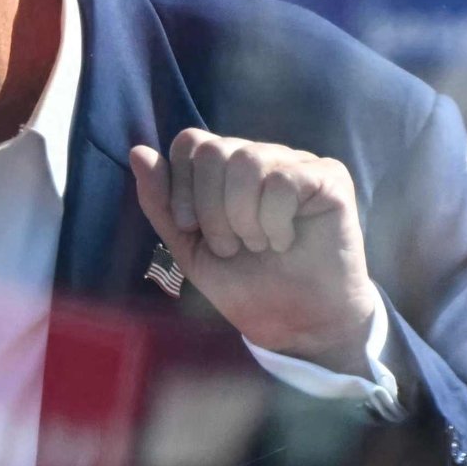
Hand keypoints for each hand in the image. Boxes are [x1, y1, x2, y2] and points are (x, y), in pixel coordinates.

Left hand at [127, 128, 385, 380]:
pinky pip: (284, 180)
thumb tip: (138, 151)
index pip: (190, 142)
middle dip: (210, 210)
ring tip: (257, 245)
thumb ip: (161, 203)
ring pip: (248, 161)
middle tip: (230, 247)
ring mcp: (296, 163)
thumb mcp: (188, 247)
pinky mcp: (328, 177)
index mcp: (226, 169)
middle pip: (214, 150)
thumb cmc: (245, 283)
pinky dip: (275, 221)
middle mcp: (260, 156)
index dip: (180, 186)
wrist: (294, 323)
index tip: (190, 229)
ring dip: (242, 218)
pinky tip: (285, 242)